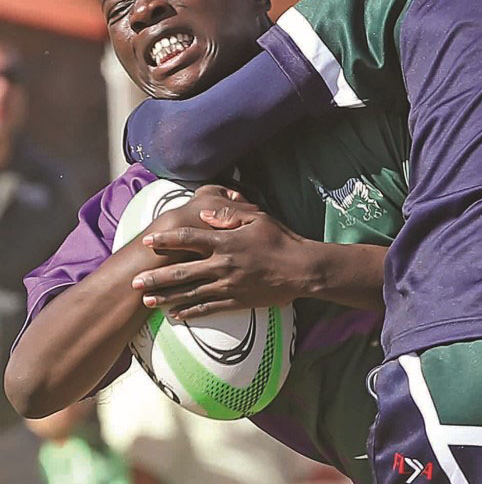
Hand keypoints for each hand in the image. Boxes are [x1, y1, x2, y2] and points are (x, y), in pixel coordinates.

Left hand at [131, 199, 315, 318]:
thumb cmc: (281, 239)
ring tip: (146, 301)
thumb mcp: (258, 217)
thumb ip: (229, 214)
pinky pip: (208, 308)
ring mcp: (228, 285)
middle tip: (135, 282)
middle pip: (182, 271)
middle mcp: (222, 264)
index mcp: (226, 241)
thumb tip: (206, 213)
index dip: (167, 240)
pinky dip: (190, 312)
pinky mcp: (236, 300)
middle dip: (156, 277)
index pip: (189, 239)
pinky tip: (175, 315)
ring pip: (190, 293)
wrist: (301, 269)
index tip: (148, 241)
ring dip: (167, 297)